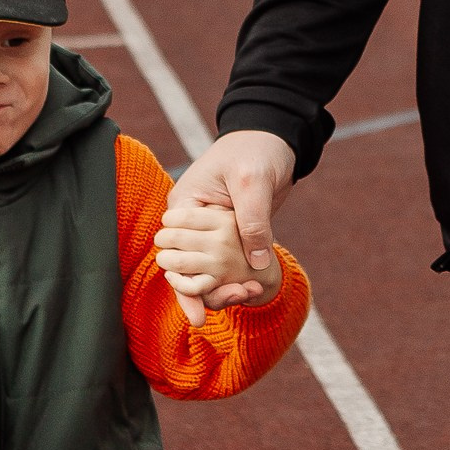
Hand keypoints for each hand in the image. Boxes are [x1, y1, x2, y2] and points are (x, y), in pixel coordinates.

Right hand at [159, 130, 296, 322]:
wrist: (276, 139)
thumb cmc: (256, 150)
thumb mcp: (252, 182)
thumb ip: (252, 221)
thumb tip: (256, 261)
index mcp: (184, 207)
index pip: (173, 253)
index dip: (184, 285)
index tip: (200, 311)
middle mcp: (191, 223)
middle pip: (186, 268)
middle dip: (204, 292)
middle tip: (235, 300)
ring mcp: (210, 230)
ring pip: (206, 270)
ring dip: (221, 288)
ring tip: (247, 296)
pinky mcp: (230, 235)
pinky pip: (226, 263)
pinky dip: (234, 278)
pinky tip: (251, 290)